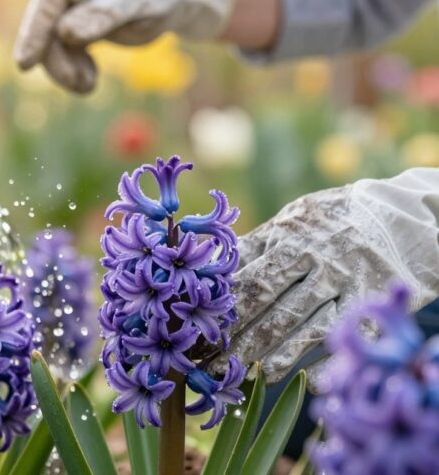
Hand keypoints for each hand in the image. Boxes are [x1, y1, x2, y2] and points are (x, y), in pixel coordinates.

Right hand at [13, 0, 230, 92]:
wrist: (171, 0)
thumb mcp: (139, 1)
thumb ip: (105, 13)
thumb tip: (66, 32)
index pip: (49, 0)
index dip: (34, 31)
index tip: (26, 63)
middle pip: (45, 27)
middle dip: (56, 60)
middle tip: (78, 84)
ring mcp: (67, 10)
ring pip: (50, 46)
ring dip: (65, 71)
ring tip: (89, 85)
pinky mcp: (71, 30)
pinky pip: (61, 56)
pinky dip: (73, 73)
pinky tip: (91, 80)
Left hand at [205, 168, 438, 387]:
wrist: (406, 214)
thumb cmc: (335, 220)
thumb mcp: (295, 218)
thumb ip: (259, 244)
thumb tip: (210, 268)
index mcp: (287, 231)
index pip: (242, 271)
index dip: (212, 301)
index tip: (187, 324)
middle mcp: (313, 254)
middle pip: (262, 300)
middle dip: (228, 333)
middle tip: (199, 360)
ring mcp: (343, 279)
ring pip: (295, 324)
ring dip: (259, 354)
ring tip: (230, 374)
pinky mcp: (369, 303)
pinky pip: (335, 336)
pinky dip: (312, 361)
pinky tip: (285, 379)